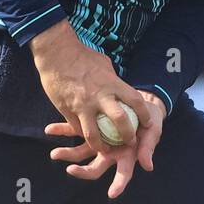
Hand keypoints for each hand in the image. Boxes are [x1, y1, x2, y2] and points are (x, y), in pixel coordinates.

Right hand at [29, 20, 149, 155]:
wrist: (56, 54)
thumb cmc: (82, 56)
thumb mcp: (104, 64)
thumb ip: (112, 80)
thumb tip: (120, 86)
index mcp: (111, 84)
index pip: (135, 101)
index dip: (144, 114)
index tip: (147, 122)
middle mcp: (99, 97)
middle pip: (120, 120)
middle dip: (128, 135)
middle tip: (130, 141)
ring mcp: (82, 106)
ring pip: (94, 134)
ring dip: (101, 145)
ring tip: (106, 150)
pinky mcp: (67, 111)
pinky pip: (76, 129)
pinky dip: (83, 135)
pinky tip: (86, 138)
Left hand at [45, 90, 167, 198]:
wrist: (141, 106)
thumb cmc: (150, 122)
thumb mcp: (153, 132)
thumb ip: (148, 148)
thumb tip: (148, 166)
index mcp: (126, 157)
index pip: (123, 174)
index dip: (118, 184)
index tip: (112, 193)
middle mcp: (110, 153)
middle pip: (94, 168)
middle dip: (82, 171)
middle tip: (70, 170)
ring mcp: (99, 142)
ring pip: (81, 153)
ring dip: (67, 154)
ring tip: (54, 154)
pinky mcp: (91, 129)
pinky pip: (75, 131)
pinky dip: (62, 131)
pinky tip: (49, 130)